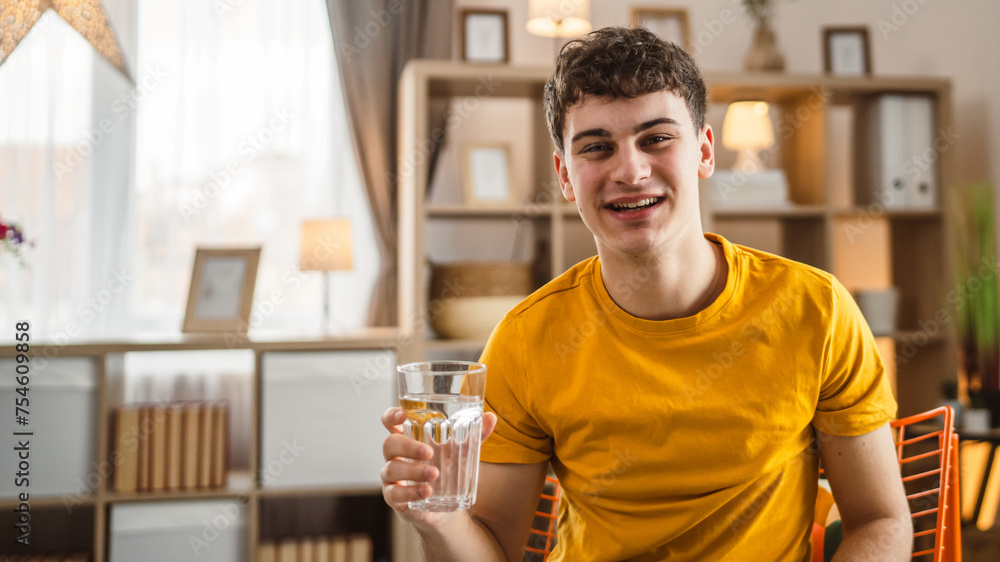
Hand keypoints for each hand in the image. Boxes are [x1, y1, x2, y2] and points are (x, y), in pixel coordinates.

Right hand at [380, 406, 497, 528]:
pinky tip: (426, 492)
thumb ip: (475, 435)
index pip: (390, 422)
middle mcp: (396, 456)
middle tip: (429, 451)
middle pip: (390, 444)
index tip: (402, 415)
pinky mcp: (394, 498)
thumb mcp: (462, 452)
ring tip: (434, 474)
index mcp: (408, 438)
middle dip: (407, 446)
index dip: (391, 415)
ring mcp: (392, 477)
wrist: (446, 507)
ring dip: (413, 471)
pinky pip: (395, 493)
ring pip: (391, 469)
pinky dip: (410, 492)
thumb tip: (491, 417)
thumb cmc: (448, 471)